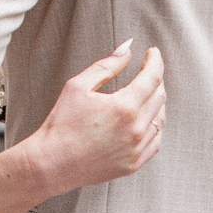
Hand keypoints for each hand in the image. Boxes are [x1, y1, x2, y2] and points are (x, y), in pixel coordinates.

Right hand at [18, 41, 164, 191]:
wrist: (52, 163)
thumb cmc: (61, 123)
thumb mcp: (78, 86)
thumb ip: (106, 65)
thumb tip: (128, 49)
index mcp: (124, 107)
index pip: (152, 77)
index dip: (155, 61)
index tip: (152, 52)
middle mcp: (136, 129)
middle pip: (159, 96)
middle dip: (156, 77)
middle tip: (147, 68)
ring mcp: (137, 149)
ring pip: (160, 118)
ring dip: (156, 101)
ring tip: (145, 91)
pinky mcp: (134, 164)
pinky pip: (156, 141)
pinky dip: (155, 125)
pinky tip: (145, 118)